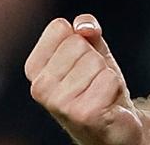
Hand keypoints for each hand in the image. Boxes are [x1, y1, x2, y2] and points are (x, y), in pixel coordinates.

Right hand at [25, 15, 143, 144]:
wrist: (113, 122)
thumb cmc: (97, 84)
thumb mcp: (91, 48)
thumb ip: (85, 28)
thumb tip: (84, 27)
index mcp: (35, 68)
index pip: (58, 28)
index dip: (80, 37)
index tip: (82, 57)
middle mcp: (39, 87)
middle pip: (77, 43)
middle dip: (94, 56)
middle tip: (93, 78)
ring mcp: (59, 102)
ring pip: (95, 61)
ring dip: (105, 73)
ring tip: (99, 90)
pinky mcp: (82, 114)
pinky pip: (109, 78)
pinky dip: (115, 87)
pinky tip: (106, 101)